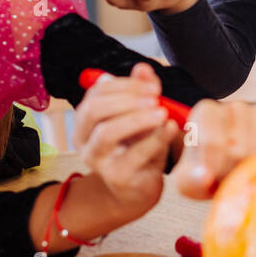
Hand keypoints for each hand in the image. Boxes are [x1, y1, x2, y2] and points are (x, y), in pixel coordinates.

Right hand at [72, 62, 178, 221]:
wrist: (138, 189)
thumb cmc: (138, 148)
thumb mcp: (140, 117)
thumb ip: (141, 92)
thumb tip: (143, 67)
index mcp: (86, 121)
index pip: (95, 94)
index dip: (123, 85)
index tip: (151, 85)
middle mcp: (84, 141)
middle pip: (94, 111)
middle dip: (125, 99)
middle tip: (155, 97)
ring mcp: (98, 161)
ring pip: (107, 133)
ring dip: (137, 119)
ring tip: (162, 113)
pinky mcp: (117, 178)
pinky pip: (134, 155)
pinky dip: (155, 139)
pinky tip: (171, 128)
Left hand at [171, 99, 255, 198]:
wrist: (226, 171)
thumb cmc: (205, 173)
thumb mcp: (190, 180)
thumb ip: (192, 178)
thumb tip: (205, 177)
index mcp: (206, 112)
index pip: (213, 143)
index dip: (214, 168)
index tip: (212, 179)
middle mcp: (233, 107)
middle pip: (238, 149)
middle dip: (232, 172)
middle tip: (226, 178)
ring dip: (248, 170)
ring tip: (239, 172)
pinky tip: (255, 165)